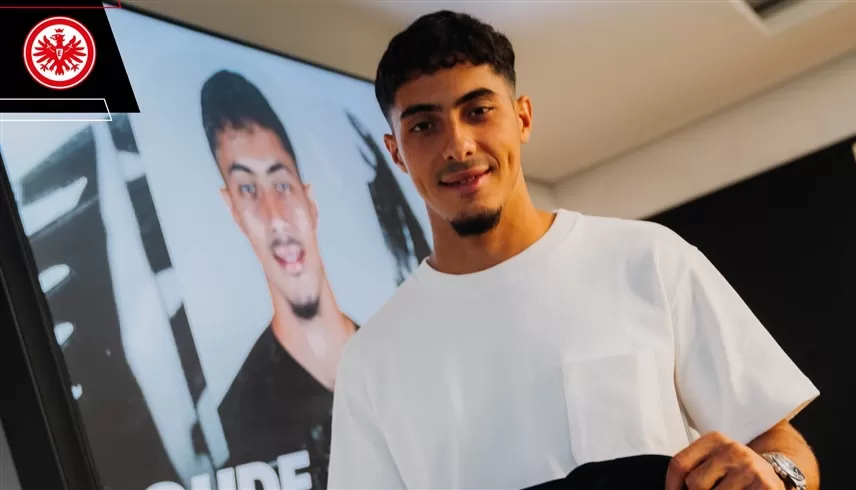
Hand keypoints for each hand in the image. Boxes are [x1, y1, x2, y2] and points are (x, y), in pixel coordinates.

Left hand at [665, 431, 783, 489]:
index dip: (672, 485)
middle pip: (695, 484)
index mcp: (714, 439)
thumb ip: (693, 470)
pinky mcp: (765, 486)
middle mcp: (733, 450)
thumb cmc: (735, 471)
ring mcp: (750, 468)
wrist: (775, 474)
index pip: (680, 464)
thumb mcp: (713, 461)